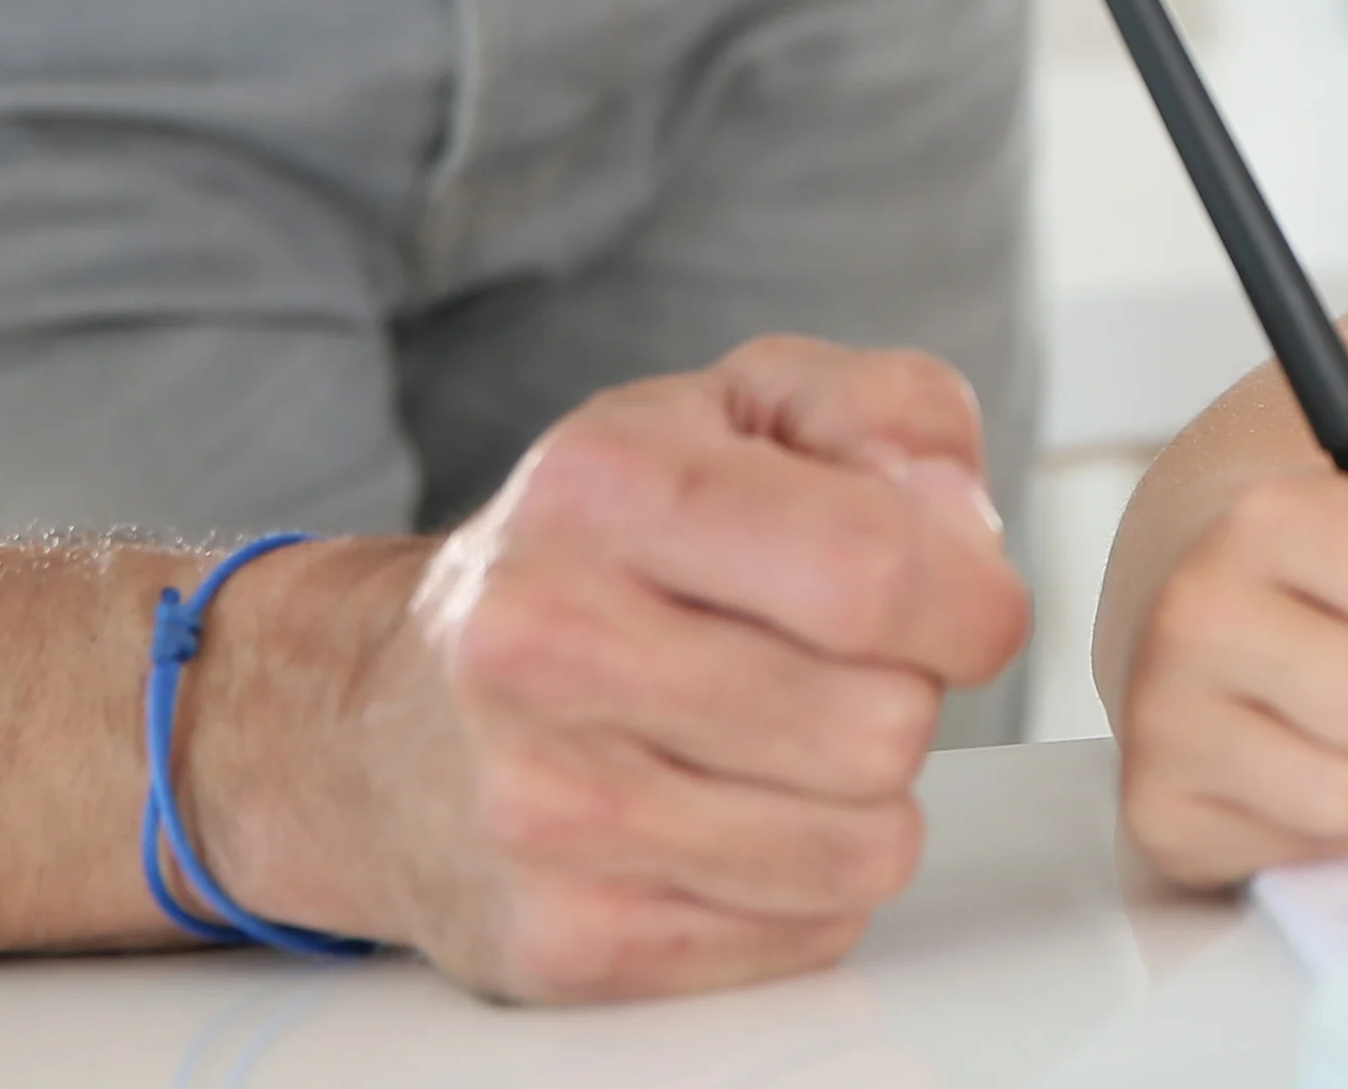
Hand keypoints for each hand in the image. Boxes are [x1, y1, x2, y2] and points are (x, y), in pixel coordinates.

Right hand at [219, 337, 1029, 1001]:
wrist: (376, 716)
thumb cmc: (597, 549)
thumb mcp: (739, 409)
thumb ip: (890, 414)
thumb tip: (959, 524)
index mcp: (604, 486)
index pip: (876, 570)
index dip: (971, 595)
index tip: (959, 599)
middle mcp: (548, 642)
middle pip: (886, 722)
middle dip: (902, 692)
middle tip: (824, 665)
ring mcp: (542, 807)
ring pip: (864, 845)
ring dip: (861, 796)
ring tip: (776, 739)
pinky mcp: (559, 940)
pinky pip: (808, 933)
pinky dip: (806, 880)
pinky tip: (729, 814)